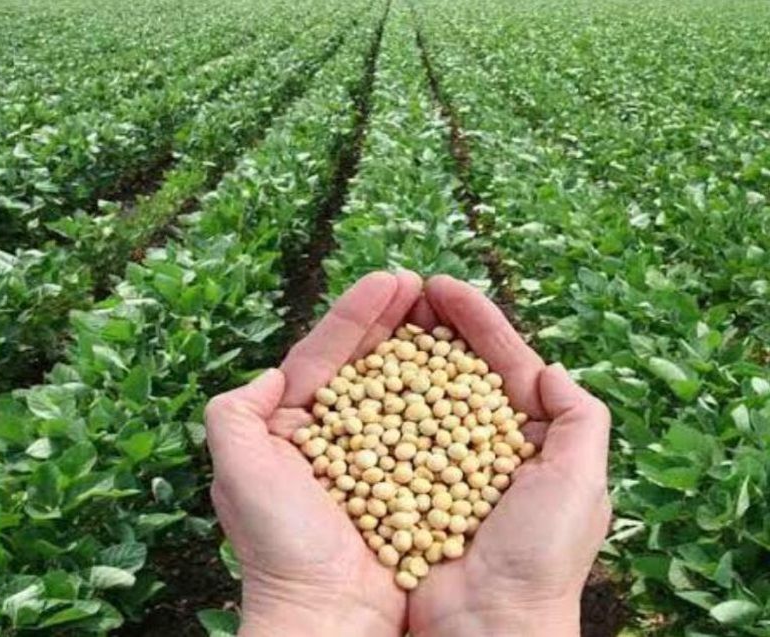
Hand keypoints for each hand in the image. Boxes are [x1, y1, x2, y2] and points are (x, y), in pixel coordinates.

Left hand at [205, 271, 421, 636]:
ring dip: (419, 348)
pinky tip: (461, 370)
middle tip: (421, 284)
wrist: (327, 617)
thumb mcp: (238, 470)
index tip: (390, 279)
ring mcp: (373, 457)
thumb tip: (269, 375)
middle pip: (364, 364)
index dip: (355, 314)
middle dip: (390, 320)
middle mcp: (333, 437)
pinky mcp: (407, 480)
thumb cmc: (280, 546)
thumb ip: (234, 413)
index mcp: (291, 427)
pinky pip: (426, 429)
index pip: (323, 355)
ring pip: (398, 389)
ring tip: (443, 310)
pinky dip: (442, 397)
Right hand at [407, 275, 611, 636]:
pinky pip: (385, 432)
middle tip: (407, 288)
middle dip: (434, 326)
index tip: (442, 285)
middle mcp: (481, 446)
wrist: (486, 628)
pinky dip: (373, 399)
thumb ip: (579, 418)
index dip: (476, 320)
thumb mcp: (581, 482)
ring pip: (418, 393)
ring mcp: (438, 462)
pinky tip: (358, 371)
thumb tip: (550, 368)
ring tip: (380, 314)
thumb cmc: (540, 558)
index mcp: (529, 439)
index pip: (502, 362)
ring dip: (401, 351)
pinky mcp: (400, 483)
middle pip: (456, 369)